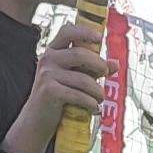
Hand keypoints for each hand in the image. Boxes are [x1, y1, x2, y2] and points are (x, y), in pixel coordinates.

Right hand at [2, 19, 112, 152]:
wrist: (37, 121)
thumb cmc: (58, 98)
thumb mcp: (74, 79)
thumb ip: (92, 70)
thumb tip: (115, 64)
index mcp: (53, 52)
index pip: (67, 32)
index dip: (84, 31)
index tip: (99, 38)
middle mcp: (48, 59)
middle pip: (80, 54)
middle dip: (99, 65)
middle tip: (106, 74)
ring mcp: (46, 75)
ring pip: (83, 79)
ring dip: (98, 91)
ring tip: (100, 99)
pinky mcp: (49, 91)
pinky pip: (78, 95)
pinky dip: (91, 103)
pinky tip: (94, 109)